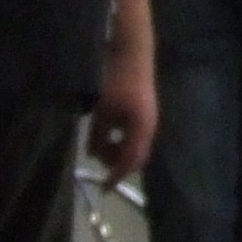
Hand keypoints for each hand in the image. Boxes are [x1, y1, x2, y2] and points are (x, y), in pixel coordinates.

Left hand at [88, 69, 159, 185]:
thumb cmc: (116, 80)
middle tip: (101, 169)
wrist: (132, 52)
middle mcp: (148, 128)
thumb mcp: (102, 110)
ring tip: (101, 147)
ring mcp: (149, 119)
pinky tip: (109, 132)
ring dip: (119, 152)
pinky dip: (122, 140)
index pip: (129, 162)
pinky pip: (135, 135)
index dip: (116, 177)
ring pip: (136, 146)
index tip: (104, 189)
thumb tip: (92, 155)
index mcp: (141, 129)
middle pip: (136, 158)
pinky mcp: (145, 112)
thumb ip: (98, 134)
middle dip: (119, 166)